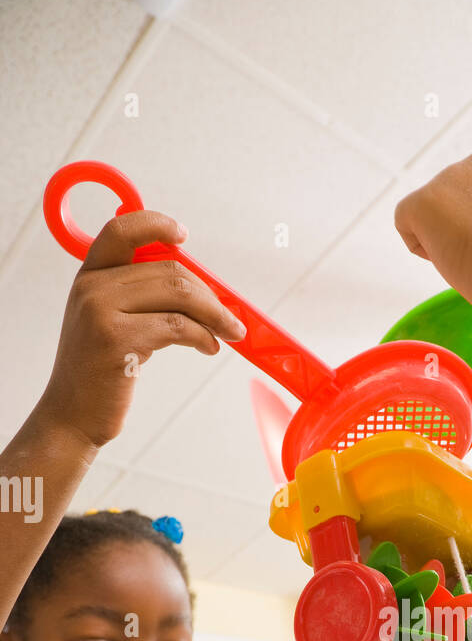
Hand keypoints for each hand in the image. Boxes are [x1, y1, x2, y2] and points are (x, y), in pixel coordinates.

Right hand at [38, 211, 245, 447]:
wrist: (72, 416)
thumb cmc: (100, 372)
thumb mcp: (109, 322)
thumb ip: (138, 295)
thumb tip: (196, 284)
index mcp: (90, 276)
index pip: (122, 230)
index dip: (156, 225)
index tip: (184, 235)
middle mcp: (92, 287)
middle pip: (168, 270)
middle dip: (209, 294)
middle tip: (230, 318)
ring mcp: (100, 311)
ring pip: (178, 294)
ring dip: (215, 315)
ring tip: (228, 333)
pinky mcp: (116, 340)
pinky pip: (177, 326)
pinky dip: (203, 336)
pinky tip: (209, 347)